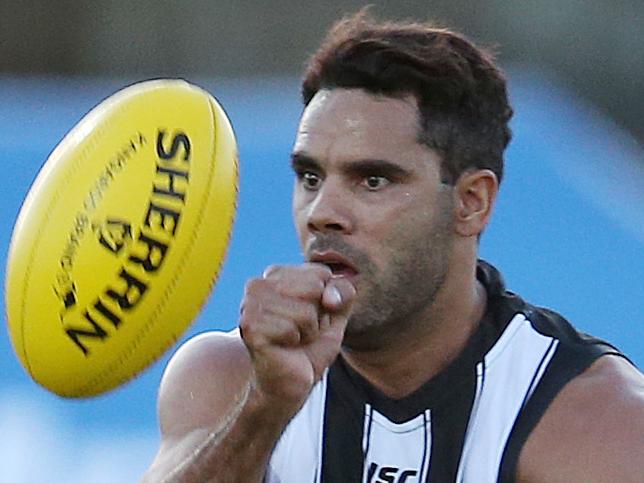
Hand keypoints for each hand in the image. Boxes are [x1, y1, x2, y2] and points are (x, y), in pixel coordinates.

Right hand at [239, 263, 354, 413]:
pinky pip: (292, 329)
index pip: (321, 273)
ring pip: (305, 311)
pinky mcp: (250, 328)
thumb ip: (342, 293)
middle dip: (317, 316)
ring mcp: (250, 305)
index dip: (327, 300)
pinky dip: (295, 343)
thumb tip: (330, 296)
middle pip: (314, 288)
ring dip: (307, 332)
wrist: (290, 383)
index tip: (311, 317)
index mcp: (277, 274)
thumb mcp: (336, 314)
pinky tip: (283, 348)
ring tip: (293, 340)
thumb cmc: (310, 347)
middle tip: (302, 331)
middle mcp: (258, 284)